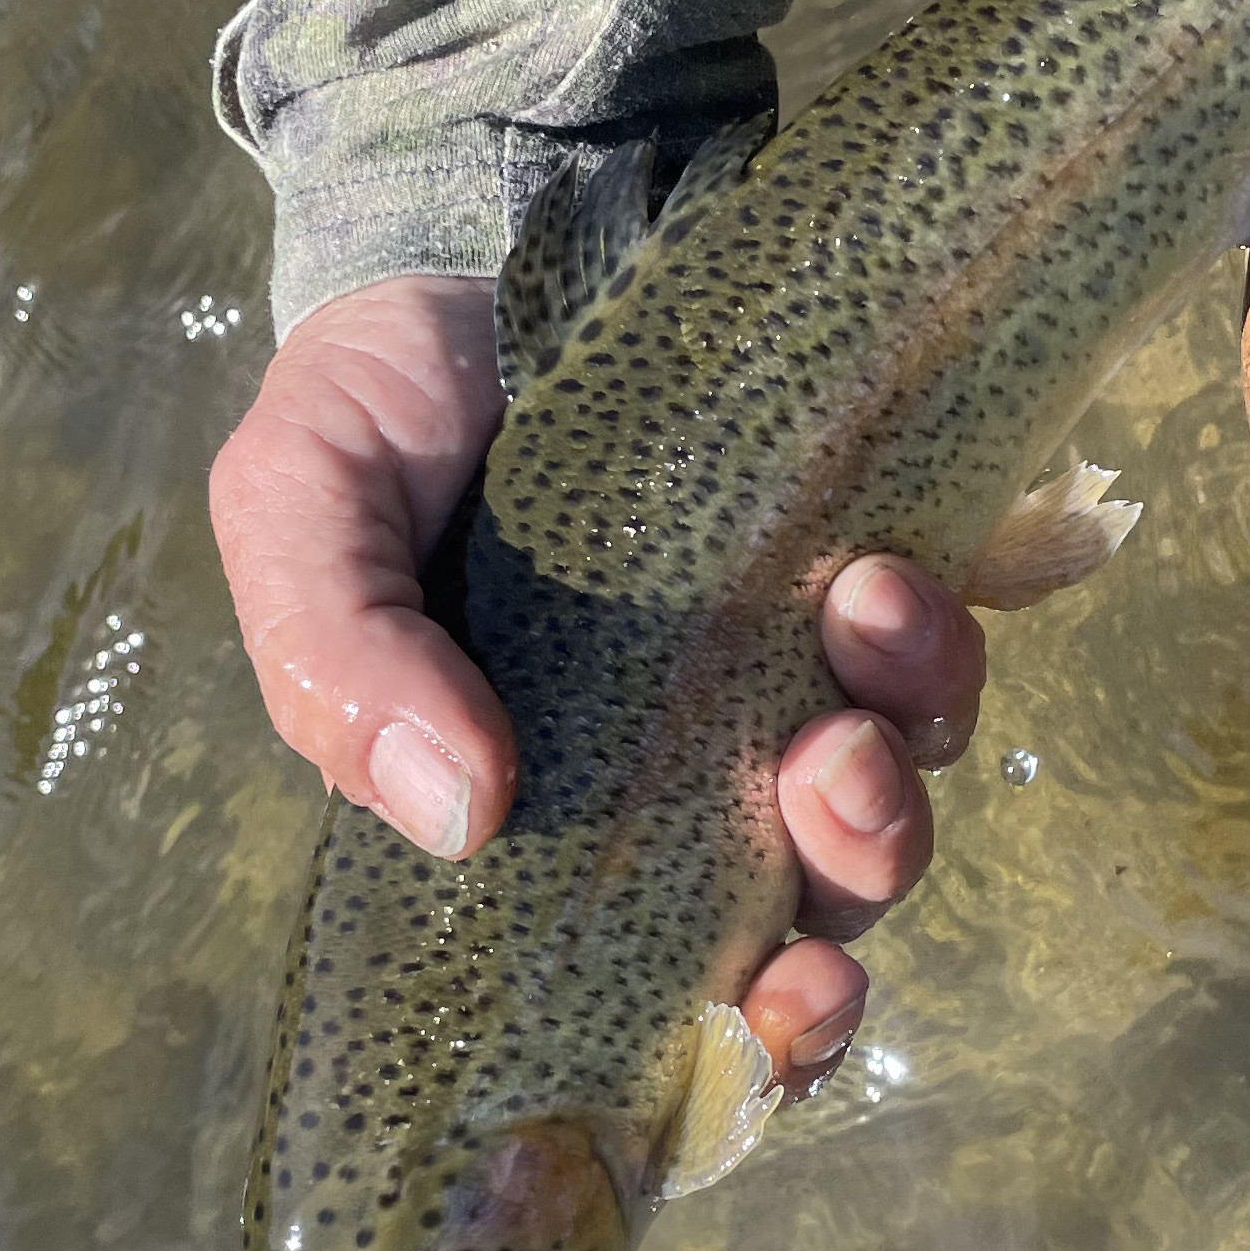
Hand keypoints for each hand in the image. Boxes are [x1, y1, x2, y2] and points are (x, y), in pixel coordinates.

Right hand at [209, 270, 986, 1094]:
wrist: (480, 213)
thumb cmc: (376, 401)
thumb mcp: (300, 510)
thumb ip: (337, 658)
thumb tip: (457, 813)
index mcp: (549, 821)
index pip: (678, 993)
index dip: (759, 1037)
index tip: (789, 995)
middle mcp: (687, 777)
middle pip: (820, 905)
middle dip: (853, 872)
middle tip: (828, 776)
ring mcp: (785, 671)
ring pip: (901, 783)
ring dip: (905, 740)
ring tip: (865, 615)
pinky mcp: (865, 555)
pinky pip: (948, 648)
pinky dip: (941, 634)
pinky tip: (889, 566)